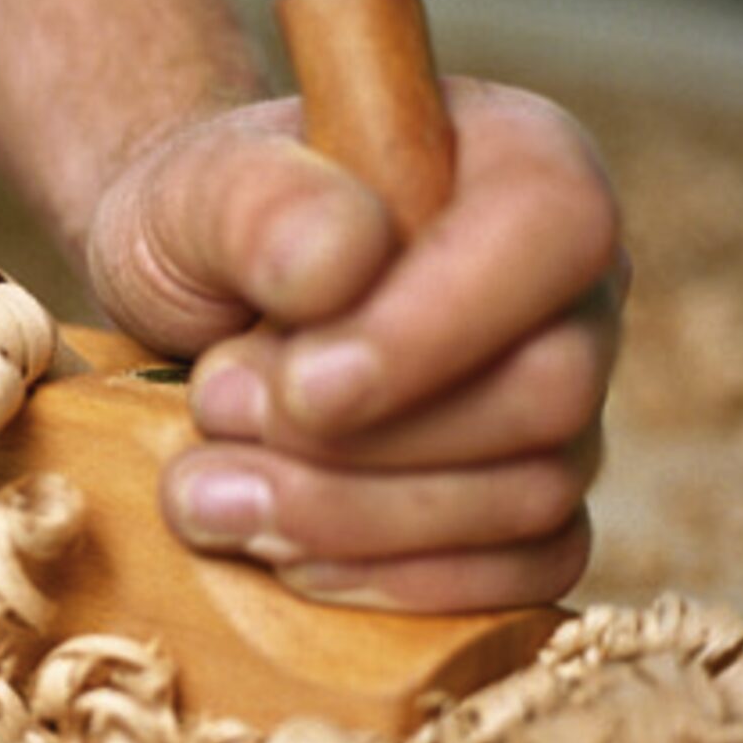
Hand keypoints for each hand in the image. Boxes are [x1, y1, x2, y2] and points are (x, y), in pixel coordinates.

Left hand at [85, 81, 626, 611]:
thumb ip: (255, 203)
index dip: (433, 329)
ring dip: (355, 521)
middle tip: (216, 415)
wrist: (181, 300)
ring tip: (207, 493)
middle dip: (366, 443)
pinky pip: (531, 567)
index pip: (551, 232)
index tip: (297, 388)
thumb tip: (342, 260)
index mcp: (515, 162)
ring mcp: (555, 403)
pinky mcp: (522, 499)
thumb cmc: (201, 226)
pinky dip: (403, 580)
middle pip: (548, 390)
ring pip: (532, 494)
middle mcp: (560, 288)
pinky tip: (288, 558)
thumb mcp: (192, 190)